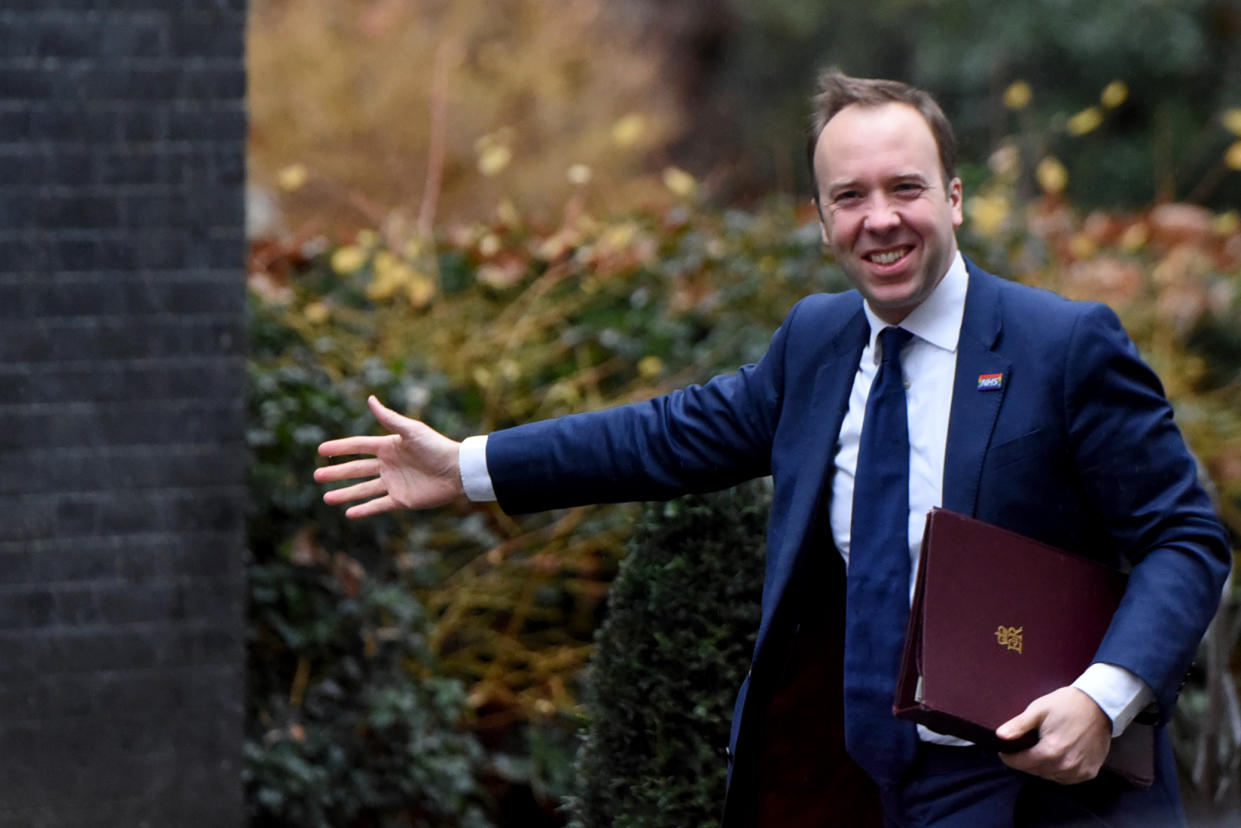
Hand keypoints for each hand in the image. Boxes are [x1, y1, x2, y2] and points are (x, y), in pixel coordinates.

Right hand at [315, 395, 463, 517]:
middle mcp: (389, 465)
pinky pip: (379, 505)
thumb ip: (389, 418)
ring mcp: (394, 483)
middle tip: (316, 476)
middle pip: (357, 469)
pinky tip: (348, 513)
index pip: (358, 447)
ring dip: (345, 493)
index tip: (321, 450)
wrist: (458, 471)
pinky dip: (364, 509)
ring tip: (326, 498)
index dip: (340, 448)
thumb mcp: (411, 431)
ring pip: (364, 489)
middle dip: (337, 473)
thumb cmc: (436, 447)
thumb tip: (370, 399)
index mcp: (389, 446)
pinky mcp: (402, 499)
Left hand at [996, 686, 1111, 784]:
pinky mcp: (1090, 772)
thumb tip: (999, 736)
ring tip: (1038, 754)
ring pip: (1051, 776)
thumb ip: (1019, 725)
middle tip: (1021, 751)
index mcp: (1051, 751)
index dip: (1010, 759)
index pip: (1022, 763)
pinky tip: (1056, 760)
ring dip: (1042, 768)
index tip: (1003, 753)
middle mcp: (1065, 765)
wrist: (1098, 705)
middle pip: (1036, 771)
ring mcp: (1080, 771)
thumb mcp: (1038, 710)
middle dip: (1025, 763)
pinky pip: (1067, 779)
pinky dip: (1058, 772)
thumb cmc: (1065, 705)